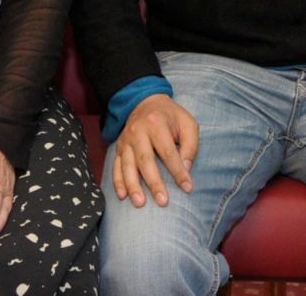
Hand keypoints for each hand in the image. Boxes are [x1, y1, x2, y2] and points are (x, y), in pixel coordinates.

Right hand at [112, 93, 199, 207]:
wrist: (145, 102)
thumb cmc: (171, 116)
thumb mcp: (187, 123)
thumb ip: (190, 145)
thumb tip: (186, 169)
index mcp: (156, 123)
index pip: (167, 152)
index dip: (178, 171)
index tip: (187, 187)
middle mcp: (137, 131)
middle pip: (145, 160)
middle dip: (154, 182)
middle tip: (163, 201)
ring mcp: (125, 140)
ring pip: (127, 165)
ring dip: (133, 186)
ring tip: (140, 203)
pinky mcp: (118, 147)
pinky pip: (115, 166)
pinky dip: (118, 182)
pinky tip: (122, 196)